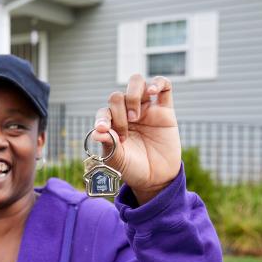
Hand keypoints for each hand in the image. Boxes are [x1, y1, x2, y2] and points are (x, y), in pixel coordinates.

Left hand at [92, 74, 181, 203]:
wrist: (156, 178)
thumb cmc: (133, 169)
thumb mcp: (117, 160)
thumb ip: (109, 145)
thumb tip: (96, 133)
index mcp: (113, 124)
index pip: (104, 111)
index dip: (102, 118)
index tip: (103, 129)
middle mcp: (128, 113)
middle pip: (118, 96)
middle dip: (118, 113)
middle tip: (125, 135)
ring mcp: (146, 110)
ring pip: (137, 84)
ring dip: (132, 95)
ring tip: (135, 116)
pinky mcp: (165, 111)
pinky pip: (164, 86)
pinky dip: (158, 83)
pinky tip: (152, 91)